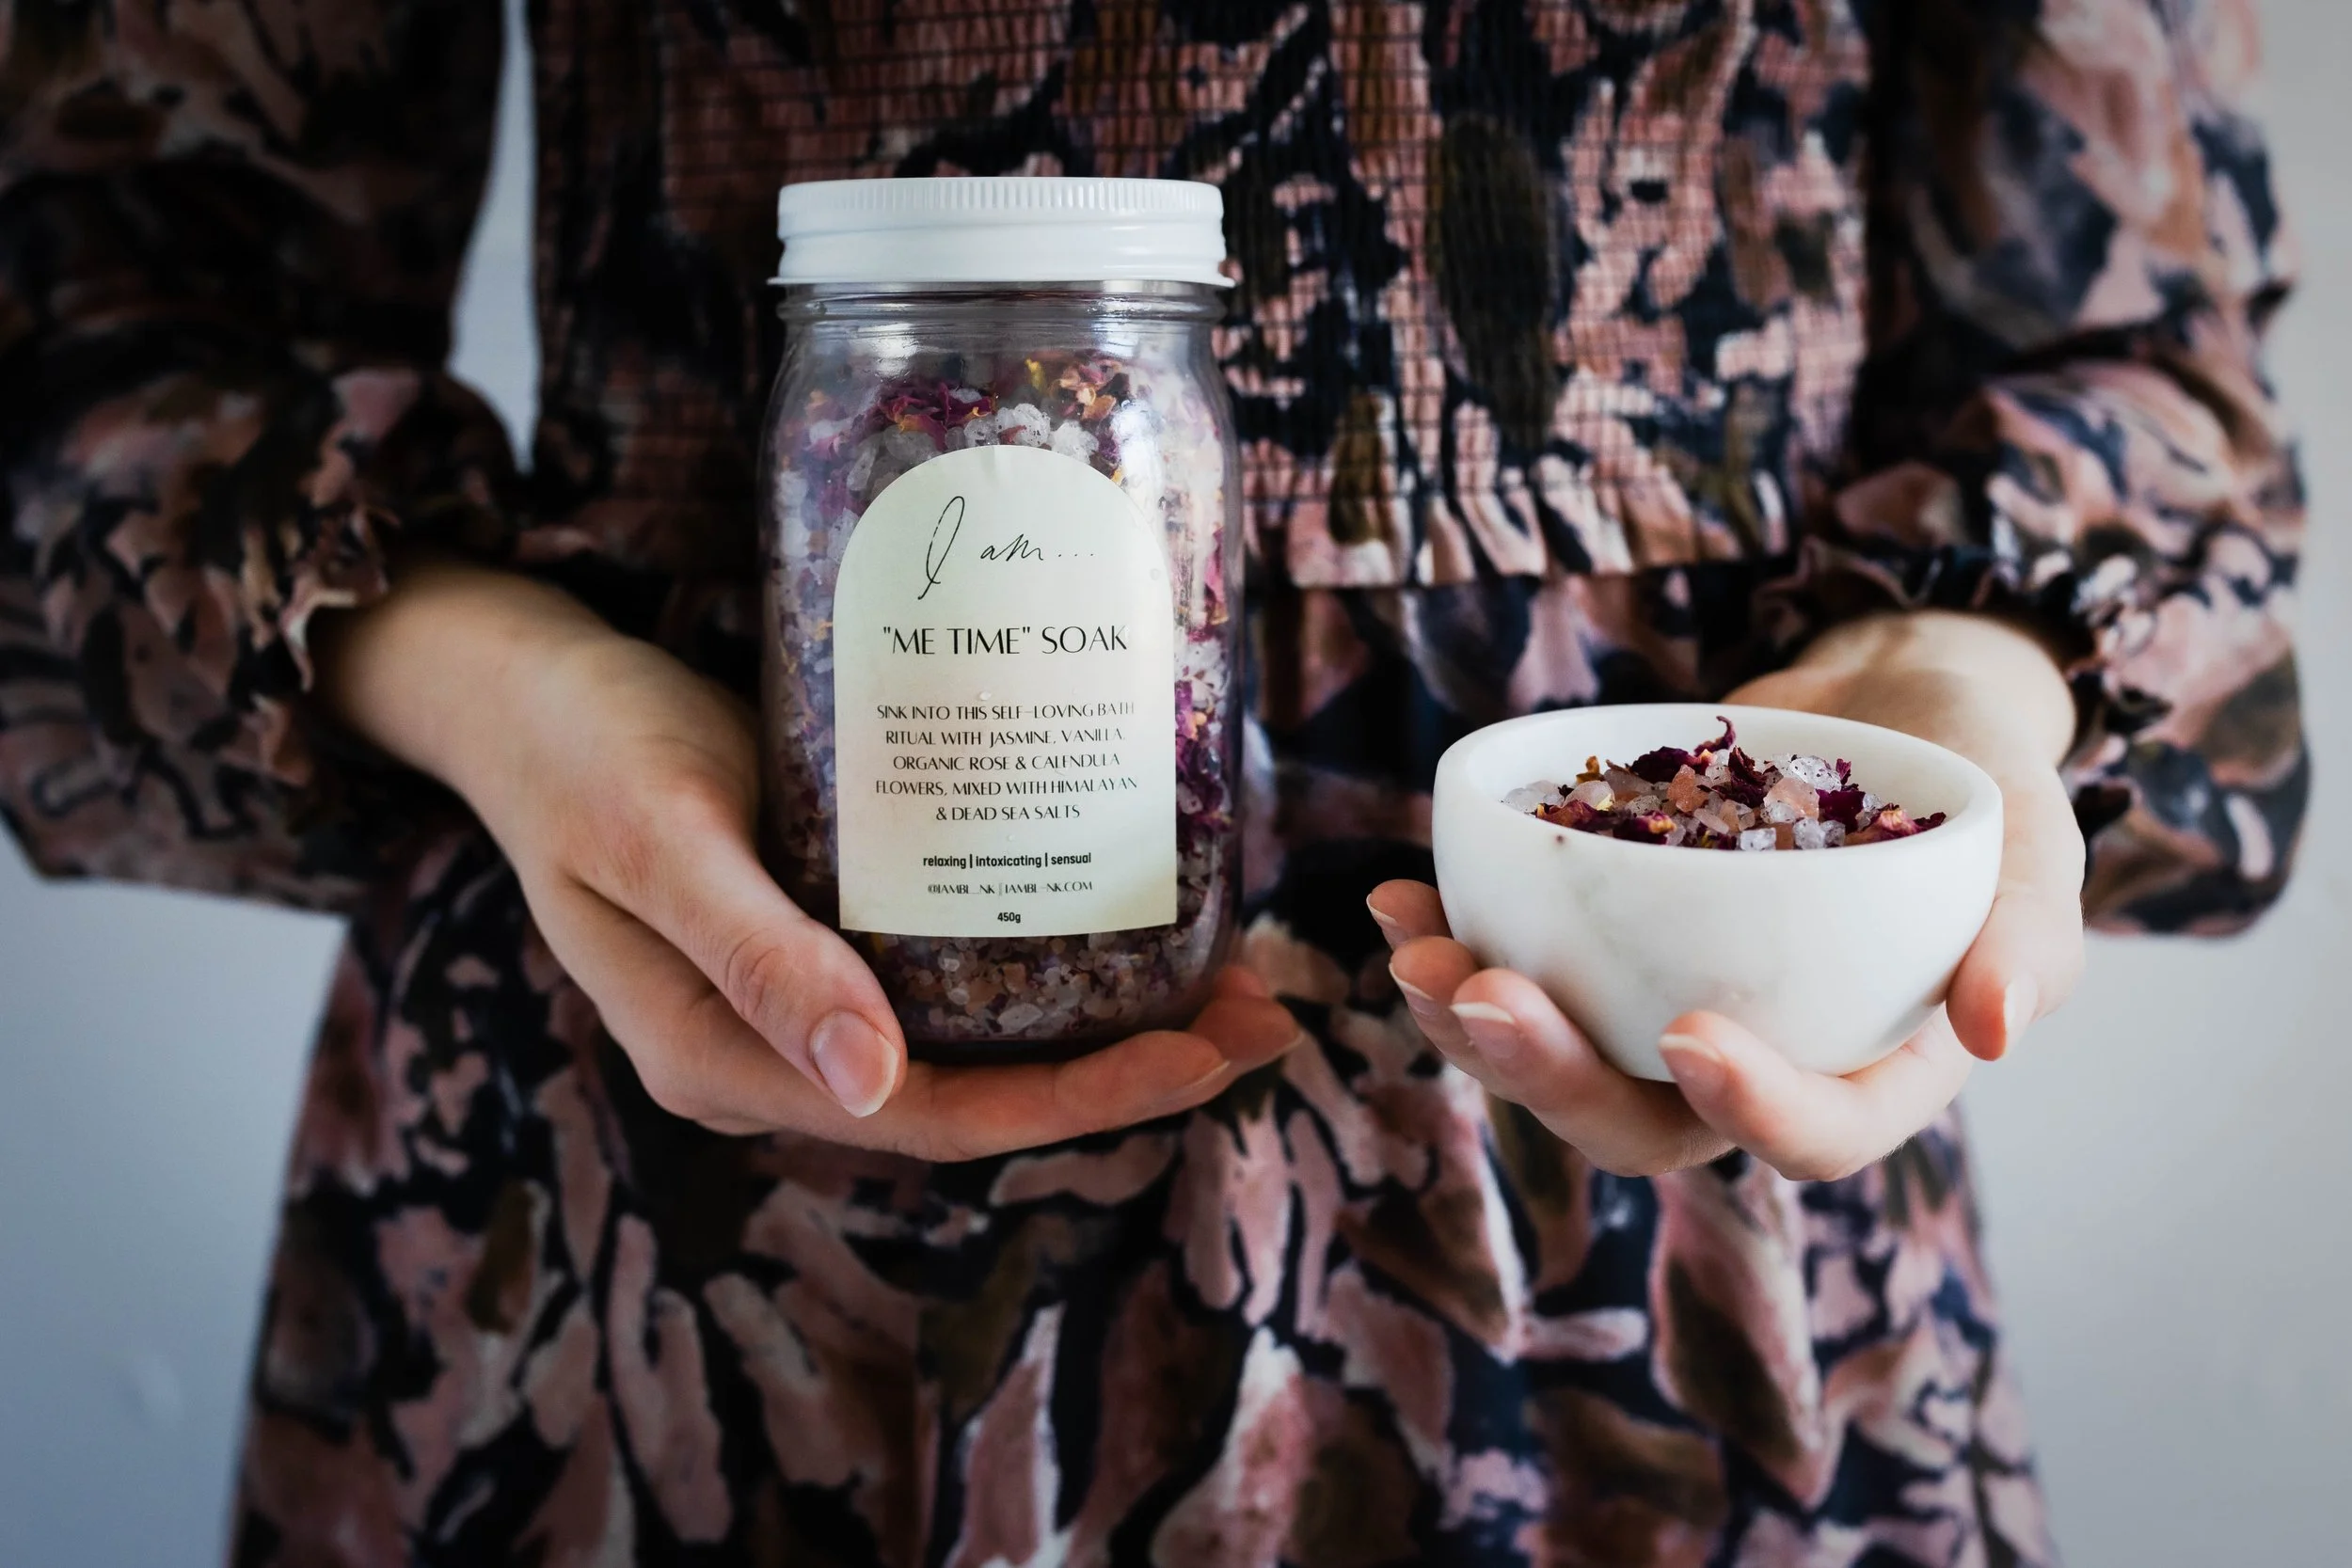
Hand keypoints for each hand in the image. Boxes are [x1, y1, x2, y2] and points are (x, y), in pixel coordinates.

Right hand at [315, 556, 1300, 1157]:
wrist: (516, 674)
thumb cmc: (579, 743)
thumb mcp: (662, 840)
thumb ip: (760, 961)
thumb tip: (872, 1088)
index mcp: (726, 1060)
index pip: (933, 1117)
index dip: (1077, 1100)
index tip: (1204, 1054)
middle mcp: (778, 1045)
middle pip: (976, 1087)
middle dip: (1123, 1065)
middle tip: (1260, 1012)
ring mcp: (802, 986)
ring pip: (975, 1030)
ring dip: (1099, 1011)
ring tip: (1228, 968)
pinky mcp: (825, 918)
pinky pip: (952, 961)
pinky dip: (1045, 947)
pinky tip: (1123, 904)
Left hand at [1372, 612, 2084, 1180]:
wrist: (1892, 702)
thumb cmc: (1980, 783)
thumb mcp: (2033, 842)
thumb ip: (2030, 931)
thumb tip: (1996, 1024)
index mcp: (1868, 1071)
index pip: (1815, 1131)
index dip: (1752, 1106)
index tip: (1686, 1036)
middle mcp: (1757, 1060)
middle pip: (1646, 1121)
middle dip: (1552, 1077)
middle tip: (1483, 996)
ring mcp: (1667, 1002)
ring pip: (1562, 1060)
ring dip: (1475, 1022)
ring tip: (1414, 954)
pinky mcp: (1609, 944)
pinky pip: (1525, 968)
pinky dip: (1457, 935)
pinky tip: (1397, 900)